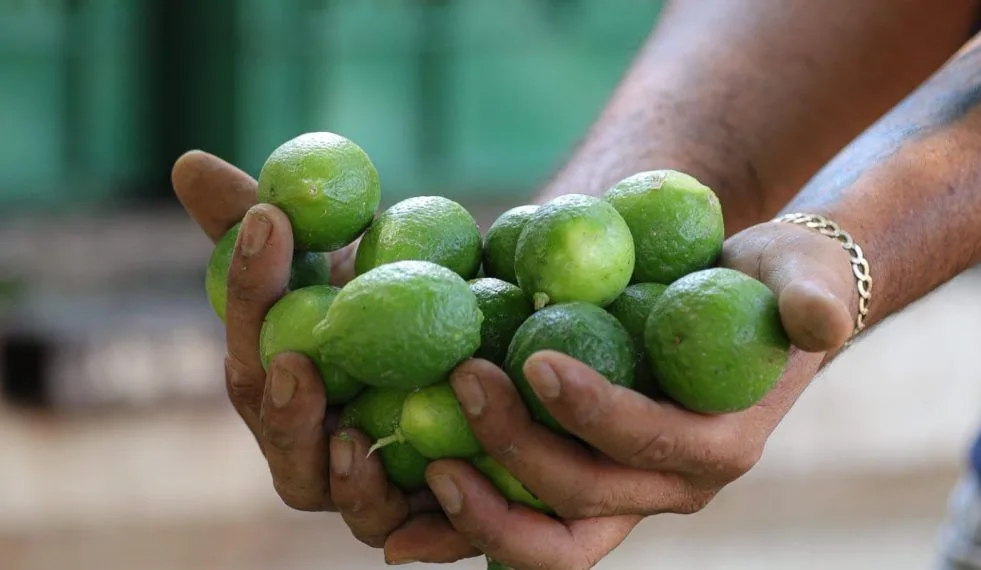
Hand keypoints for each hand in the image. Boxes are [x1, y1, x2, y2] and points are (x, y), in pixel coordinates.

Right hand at [171, 151, 479, 563]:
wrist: (478, 344)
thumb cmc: (389, 298)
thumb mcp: (341, 254)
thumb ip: (267, 219)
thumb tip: (188, 164)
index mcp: (279, 382)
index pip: (253, 338)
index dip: (253, 283)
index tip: (269, 224)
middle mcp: (310, 445)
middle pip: (283, 436)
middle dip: (281, 406)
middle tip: (294, 363)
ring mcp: (361, 490)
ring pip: (335, 496)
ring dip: (339, 473)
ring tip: (354, 438)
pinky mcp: (422, 517)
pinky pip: (411, 527)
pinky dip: (412, 514)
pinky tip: (433, 481)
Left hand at [395, 220, 858, 569]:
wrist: (746, 310)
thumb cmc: (773, 285)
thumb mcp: (806, 275)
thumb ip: (817, 294)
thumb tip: (817, 319)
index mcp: (721, 446)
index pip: (655, 446)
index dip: (597, 413)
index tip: (536, 360)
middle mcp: (671, 488)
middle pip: (587, 502)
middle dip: (519, 453)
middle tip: (463, 381)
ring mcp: (622, 494)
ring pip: (550, 540)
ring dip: (481, 515)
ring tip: (420, 465)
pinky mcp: (583, 480)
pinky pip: (523, 520)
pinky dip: (470, 522)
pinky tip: (411, 496)